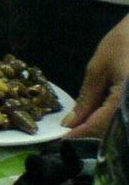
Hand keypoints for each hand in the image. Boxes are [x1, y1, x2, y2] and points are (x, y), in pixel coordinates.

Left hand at [63, 13, 128, 139]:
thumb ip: (86, 100)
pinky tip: (97, 117)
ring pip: (120, 128)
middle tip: (70, 135)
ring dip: (101, 130)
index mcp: (126, 98)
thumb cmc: (123, 44)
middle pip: (113, 131)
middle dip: (90, 135)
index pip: (102, 125)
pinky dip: (112, 121)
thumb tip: (71, 124)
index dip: (80, 134)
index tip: (62, 140)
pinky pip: (125, 118)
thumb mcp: (98, 70)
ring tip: (81, 126)